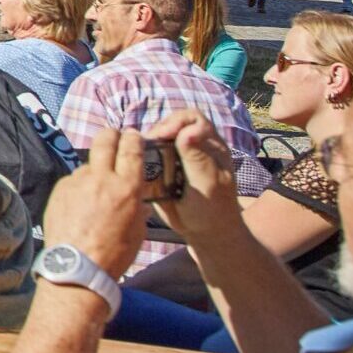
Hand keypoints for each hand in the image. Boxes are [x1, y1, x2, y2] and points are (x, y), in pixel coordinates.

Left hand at [39, 130, 151, 276]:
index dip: (134, 138)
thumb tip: (138, 200)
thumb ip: (137, 208)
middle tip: (114, 139)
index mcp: (126, 188)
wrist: (78, 266)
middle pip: (105, 139)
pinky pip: (73, 180)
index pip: (131, 149)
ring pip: (87, 164)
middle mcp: (101, 178)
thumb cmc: (115, 253)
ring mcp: (77, 181)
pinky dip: (79, 187)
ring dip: (94, 171)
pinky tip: (80, 206)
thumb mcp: (138, 231)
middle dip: (112, 135)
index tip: (134, 136)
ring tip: (95, 192)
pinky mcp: (60, 188)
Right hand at [140, 109, 242, 240]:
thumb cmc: (213, 209)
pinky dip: (144, 153)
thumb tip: (186, 131)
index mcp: (211, 146)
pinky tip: (140, 162)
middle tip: (147, 144)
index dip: (177, 122)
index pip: (193, 119)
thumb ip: (197, 157)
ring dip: (149, 141)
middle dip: (159, 130)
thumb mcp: (208, 184)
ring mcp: (179, 155)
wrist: (204, 233)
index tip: (163, 136)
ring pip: (159, 136)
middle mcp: (194, 145)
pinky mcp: (164, 166)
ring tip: (141, 153)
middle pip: (173, 123)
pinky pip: (151, 152)